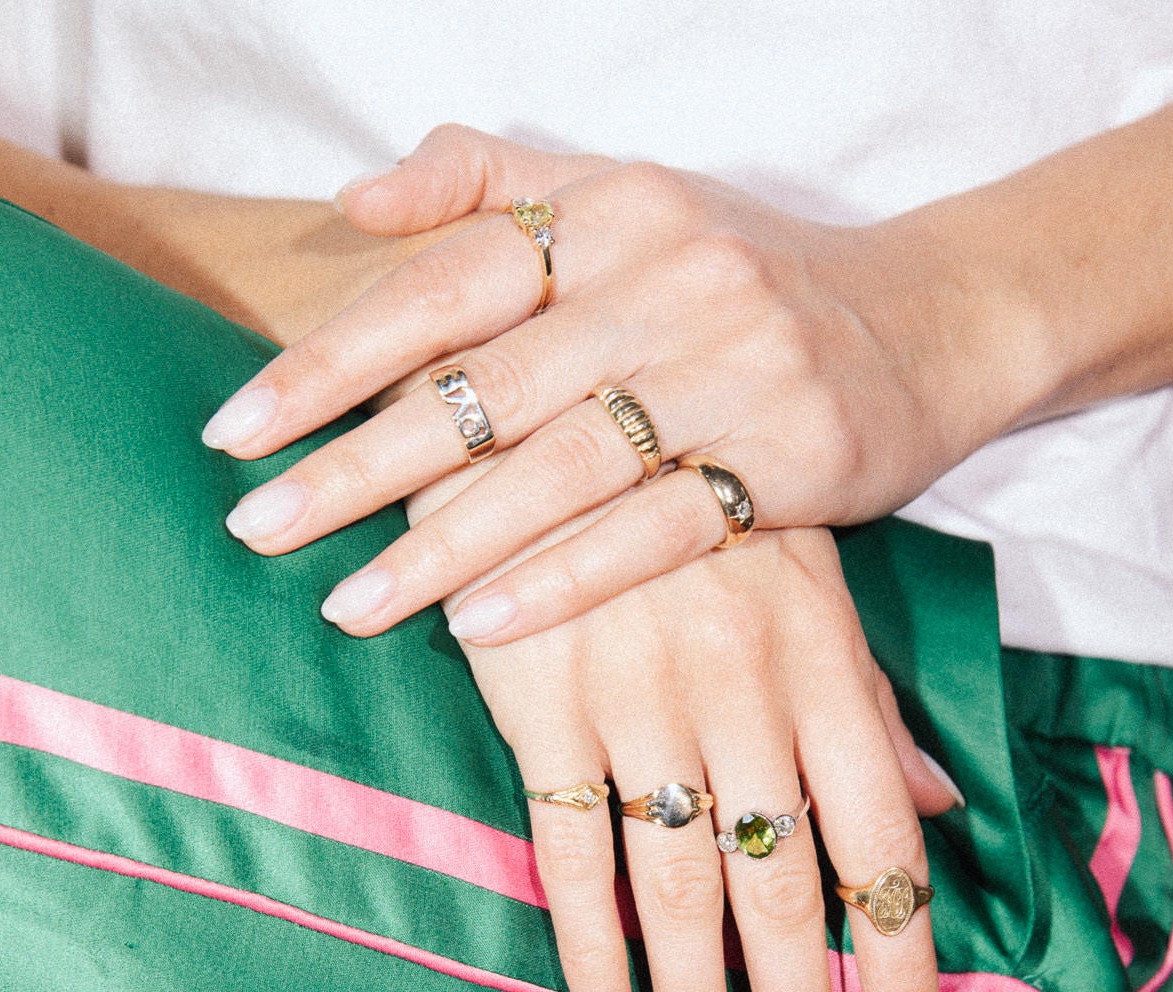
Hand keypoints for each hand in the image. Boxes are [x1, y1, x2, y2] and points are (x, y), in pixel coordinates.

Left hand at [205, 124, 1029, 642]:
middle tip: (256, 529)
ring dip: (443, 545)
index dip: (334, 355)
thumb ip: (493, 184)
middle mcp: (667, 279)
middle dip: (357, 466)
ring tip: (347, 604)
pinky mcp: (787, 457)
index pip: (444, 281)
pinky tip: (478, 626)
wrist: (935, 318)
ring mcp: (733, 368)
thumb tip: (358, 202)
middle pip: (485, 387)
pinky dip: (561, 580)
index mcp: (613, 210)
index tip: (237, 429)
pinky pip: (653, 530)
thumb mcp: (634, 200)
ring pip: (558, 468)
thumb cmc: (756, 276)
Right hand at [441, 505, 959, 991]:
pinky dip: (588, 952)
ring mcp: (638, 708)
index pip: (881, 843)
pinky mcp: (543, 712)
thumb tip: (941, 810)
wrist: (559, 411)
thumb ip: (873, 706)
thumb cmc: (702, 505)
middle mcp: (742, 699)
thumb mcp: (814, 583)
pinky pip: (569, 856)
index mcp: (823, 667)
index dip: (902, 957)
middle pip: (784, 891)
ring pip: (678, 894)